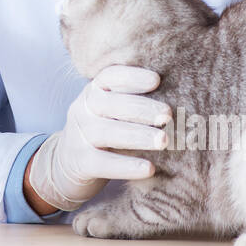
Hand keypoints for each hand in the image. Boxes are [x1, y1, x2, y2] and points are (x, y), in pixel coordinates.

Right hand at [26, 64, 170, 211]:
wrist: (66, 165)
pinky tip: (149, 168)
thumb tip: (179, 94)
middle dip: (142, 108)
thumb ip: (133, 101)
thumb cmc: (104, 133)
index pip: (109, 77)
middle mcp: (82, 109)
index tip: (157, 80)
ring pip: (106, 132)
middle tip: (168, 115)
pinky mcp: (79, 162)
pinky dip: (127, 166)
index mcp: (94, 91)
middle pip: (110, 104)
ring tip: (164, 141)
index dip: (132, 77)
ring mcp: (77, 136)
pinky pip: (103, 163)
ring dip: (138, 136)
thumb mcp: (111, 112)